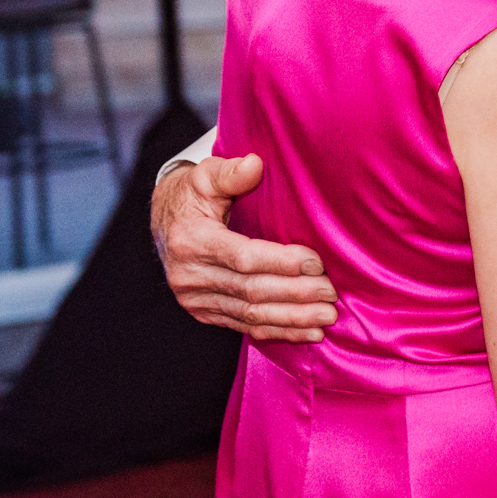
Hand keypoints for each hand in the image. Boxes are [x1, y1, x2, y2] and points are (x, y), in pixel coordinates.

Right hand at [151, 153, 339, 341]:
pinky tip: (307, 333)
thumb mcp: (205, 174)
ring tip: (327, 317)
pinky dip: (278, 331)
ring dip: (292, 319)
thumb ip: (230, 171)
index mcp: (192, 240)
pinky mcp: (204, 312)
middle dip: (296, 294)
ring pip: (250, 314)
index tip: (316, 262)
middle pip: (251, 291)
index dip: (282, 262)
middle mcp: (190, 275)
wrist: (165, 221)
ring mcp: (196, 298)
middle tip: (332, 292)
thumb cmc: (192, 194)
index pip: (243, 257)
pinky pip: (244, 325)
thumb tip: (255, 164)